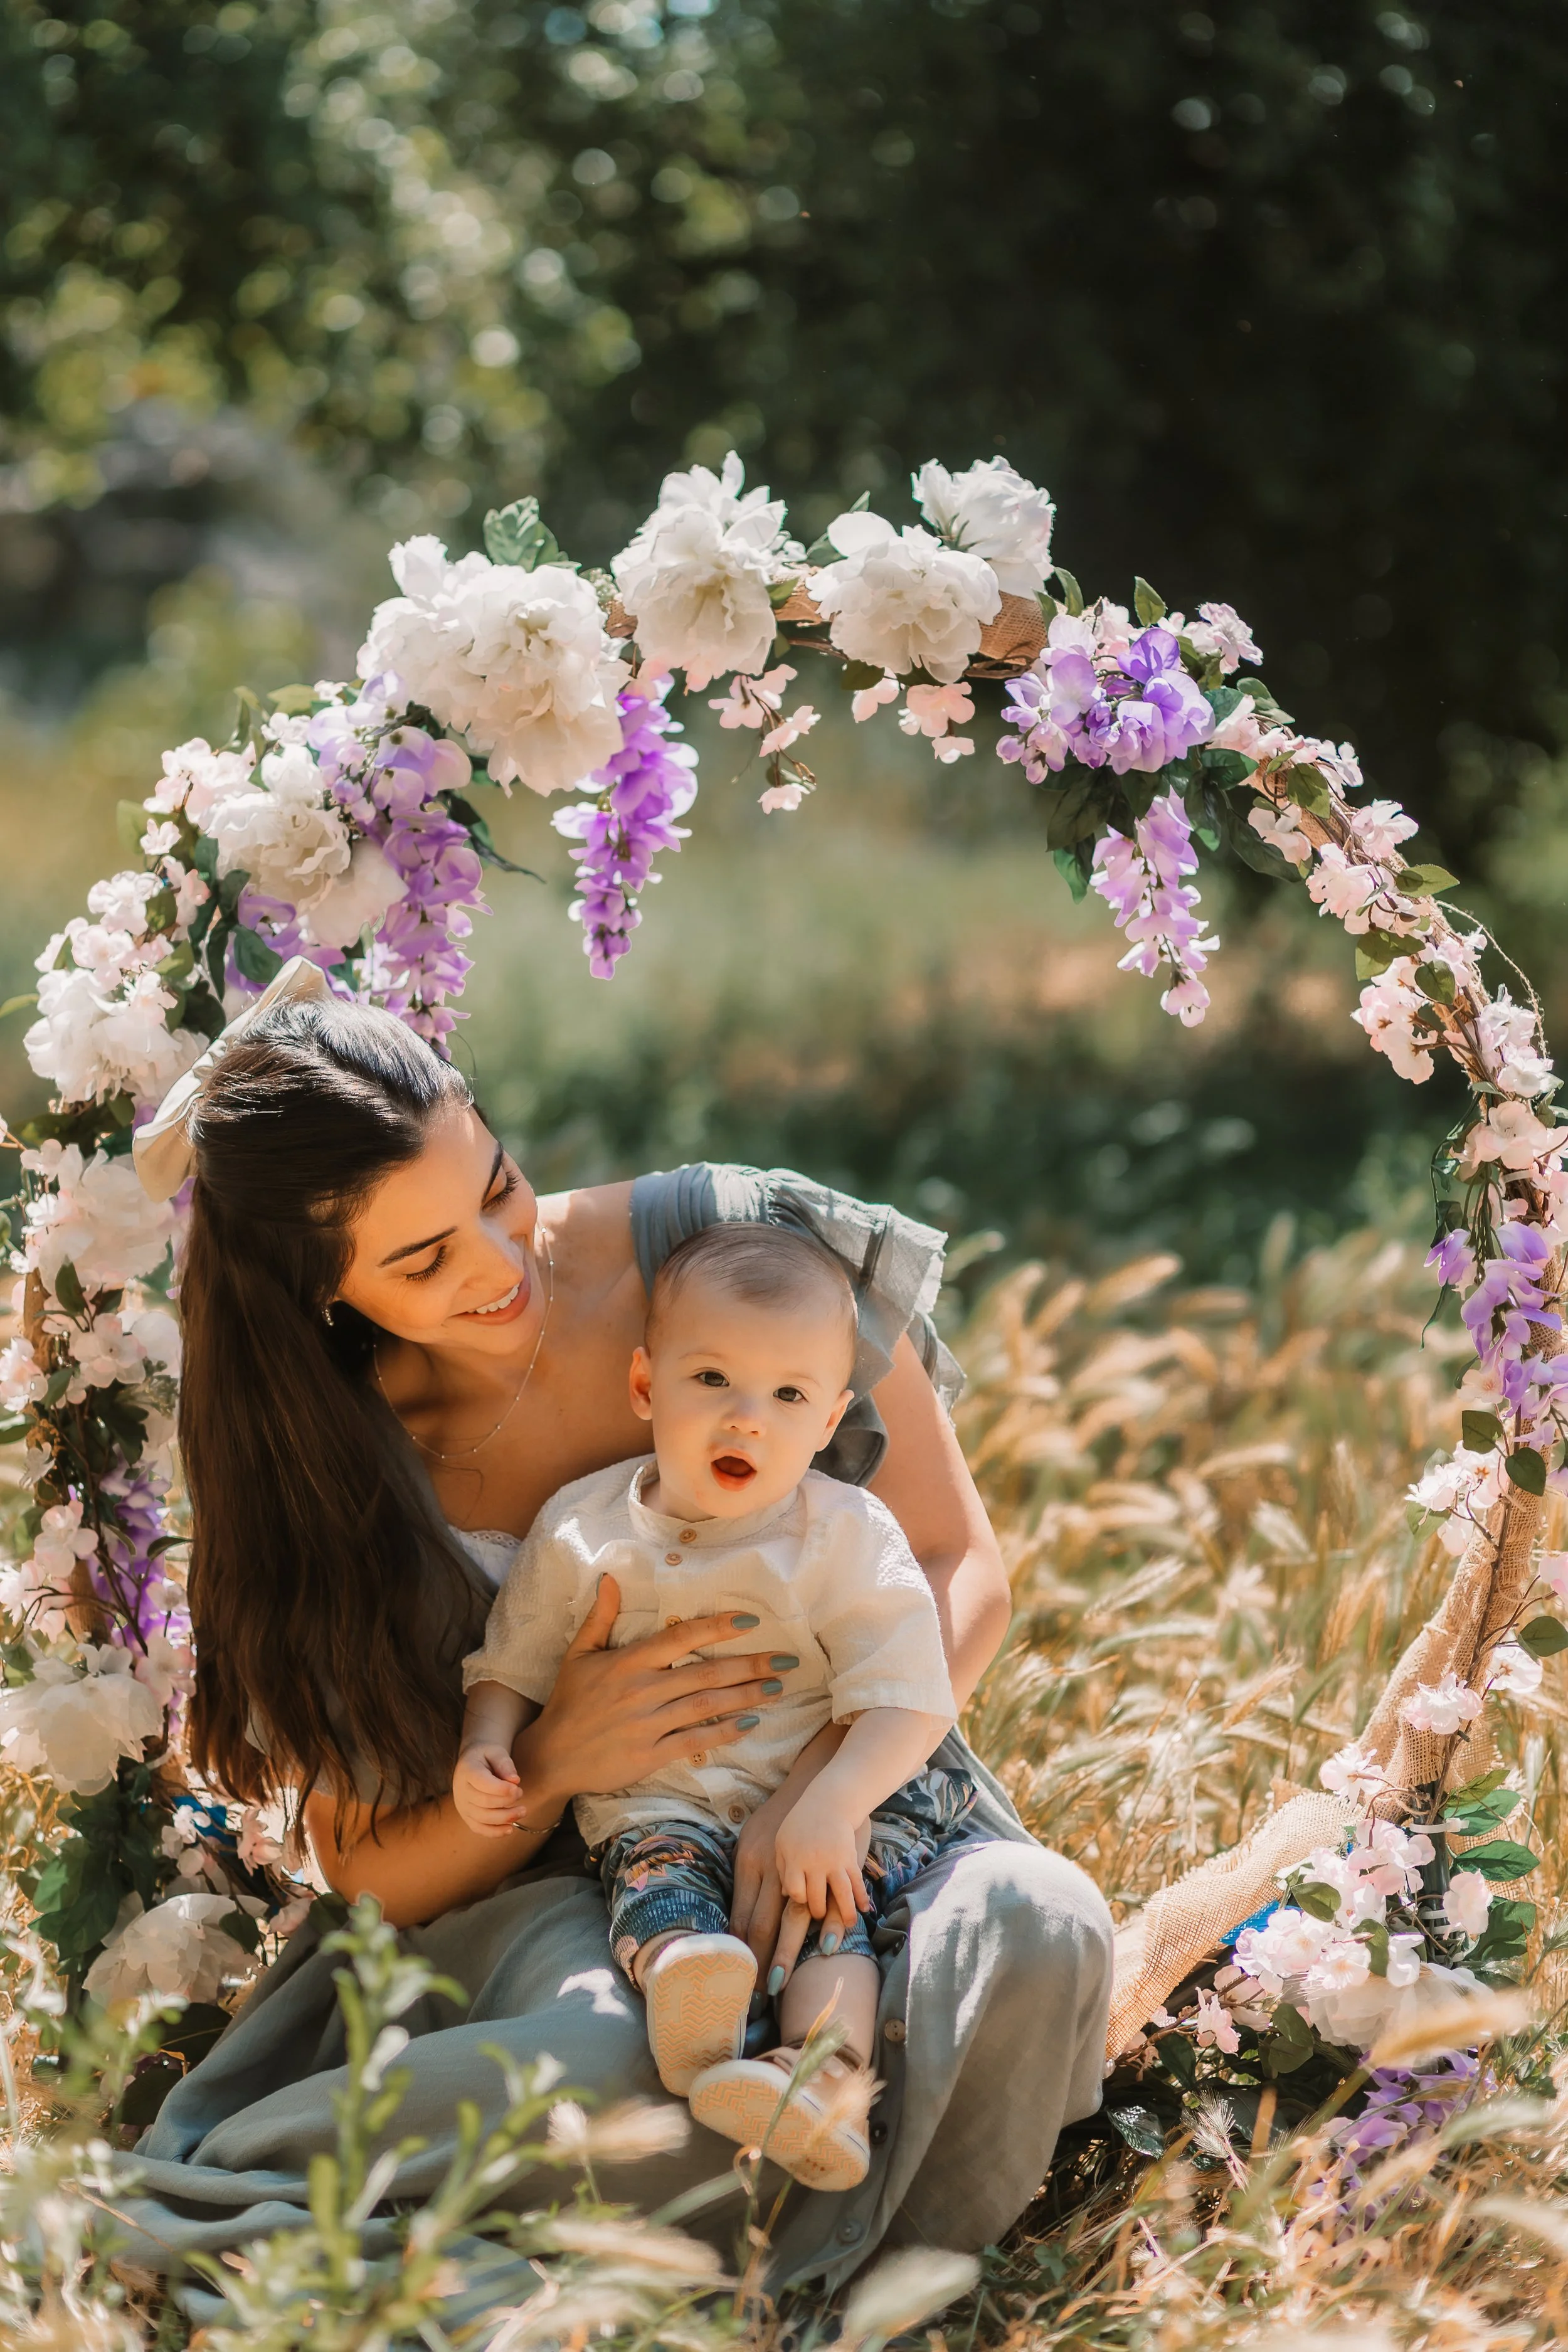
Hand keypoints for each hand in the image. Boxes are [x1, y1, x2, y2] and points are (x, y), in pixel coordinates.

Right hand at [453, 1742, 526, 1837]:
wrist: (472, 1761)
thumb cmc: (486, 1755)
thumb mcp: (496, 1751)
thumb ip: (504, 1764)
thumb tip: (515, 1781)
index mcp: (466, 1770)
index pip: (483, 1783)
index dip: (502, 1789)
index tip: (518, 1788)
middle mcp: (460, 1790)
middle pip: (484, 1802)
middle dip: (507, 1801)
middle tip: (521, 1793)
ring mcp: (462, 1805)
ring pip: (483, 1818)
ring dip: (505, 1818)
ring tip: (522, 1811)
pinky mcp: (467, 1816)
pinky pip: (479, 1829)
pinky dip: (495, 1832)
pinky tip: (510, 1829)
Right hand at [516, 1575, 788, 1807]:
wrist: (550, 1757)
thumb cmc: (568, 1703)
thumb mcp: (579, 1655)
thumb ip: (600, 1617)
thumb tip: (611, 1577)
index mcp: (628, 1662)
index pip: (681, 1637)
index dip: (718, 1626)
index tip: (751, 1621)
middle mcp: (643, 1690)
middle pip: (706, 1673)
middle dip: (750, 1666)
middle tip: (786, 1661)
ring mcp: (648, 1724)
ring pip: (707, 1706)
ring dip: (746, 1696)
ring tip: (777, 1688)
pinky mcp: (650, 1755)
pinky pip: (695, 1741)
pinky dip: (724, 1732)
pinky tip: (749, 1724)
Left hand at [732, 1733, 865, 1984]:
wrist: (819, 1786)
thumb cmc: (782, 1817)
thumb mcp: (754, 1842)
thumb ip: (747, 1880)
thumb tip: (735, 1923)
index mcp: (751, 1863)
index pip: (741, 1917)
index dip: (741, 1951)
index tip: (740, 1979)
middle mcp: (776, 1868)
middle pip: (765, 1925)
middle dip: (763, 1962)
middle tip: (763, 1995)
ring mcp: (806, 1866)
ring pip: (800, 1917)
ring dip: (794, 1953)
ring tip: (791, 1985)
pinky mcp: (835, 1864)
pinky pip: (837, 1898)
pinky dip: (838, 1922)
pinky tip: (834, 1946)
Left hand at [774, 1780, 872, 1931]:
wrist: (829, 1800)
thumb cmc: (801, 1822)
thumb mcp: (783, 1841)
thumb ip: (782, 1868)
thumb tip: (785, 1895)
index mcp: (793, 1858)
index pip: (795, 1892)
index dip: (799, 1899)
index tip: (803, 1899)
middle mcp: (813, 1863)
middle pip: (815, 1899)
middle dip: (818, 1912)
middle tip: (820, 1914)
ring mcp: (834, 1861)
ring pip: (840, 1896)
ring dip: (845, 1914)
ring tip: (848, 1925)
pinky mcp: (850, 1858)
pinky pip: (857, 1883)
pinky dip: (862, 1898)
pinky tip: (865, 1909)